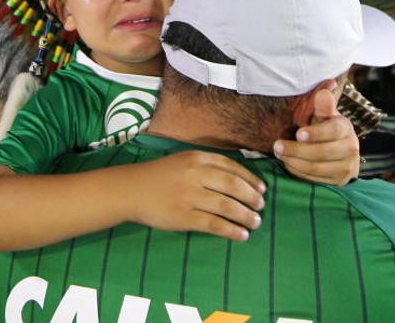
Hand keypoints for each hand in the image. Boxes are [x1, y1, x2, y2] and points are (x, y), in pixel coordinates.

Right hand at [128, 150, 266, 241]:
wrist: (132, 190)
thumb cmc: (162, 176)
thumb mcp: (185, 161)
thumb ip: (209, 165)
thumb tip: (241, 179)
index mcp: (198, 158)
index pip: (232, 167)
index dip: (251, 180)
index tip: (262, 189)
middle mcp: (195, 174)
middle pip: (234, 186)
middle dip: (252, 197)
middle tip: (261, 207)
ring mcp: (189, 196)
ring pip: (227, 206)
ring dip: (246, 216)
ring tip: (255, 222)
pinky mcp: (183, 217)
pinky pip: (214, 224)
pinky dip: (231, 230)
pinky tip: (241, 235)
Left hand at [273, 82, 359, 185]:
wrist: (339, 152)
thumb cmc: (324, 129)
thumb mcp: (323, 116)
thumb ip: (322, 106)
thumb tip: (323, 93)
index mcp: (345, 127)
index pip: (332, 131)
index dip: (316, 133)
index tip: (298, 134)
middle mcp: (351, 147)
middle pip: (322, 152)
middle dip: (297, 150)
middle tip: (277, 146)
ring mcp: (346, 167)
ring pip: (316, 168)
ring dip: (294, 161)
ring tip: (280, 154)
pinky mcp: (340, 182)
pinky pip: (315, 179)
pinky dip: (299, 173)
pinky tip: (289, 164)